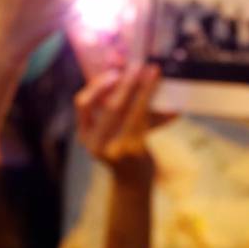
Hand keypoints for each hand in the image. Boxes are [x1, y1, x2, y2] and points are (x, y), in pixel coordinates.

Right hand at [75, 63, 162, 183]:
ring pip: (131, 112)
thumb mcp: (109, 130)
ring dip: (144, 90)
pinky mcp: (133, 153)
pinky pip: (145, 122)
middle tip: (139, 66)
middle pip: (110, 106)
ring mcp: (114, 150)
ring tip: (153, 74)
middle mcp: (94, 144)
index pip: (82, 104)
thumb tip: (123, 69)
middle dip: (127, 83)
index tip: (113, 72)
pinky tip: (166, 96)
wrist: (132, 181)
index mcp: (84, 134)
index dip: (97, 85)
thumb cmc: (121, 148)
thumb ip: (112, 106)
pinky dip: (156, 107)